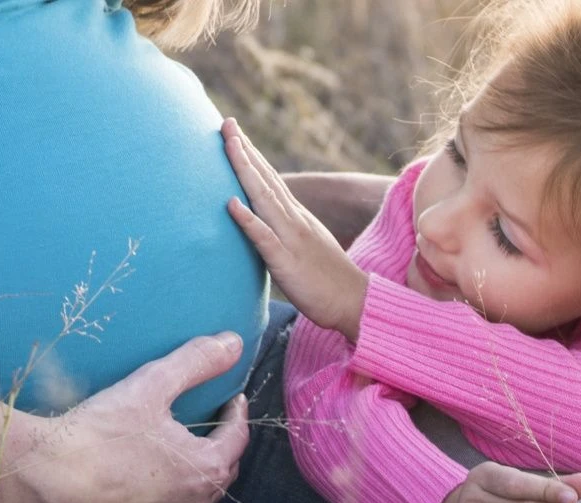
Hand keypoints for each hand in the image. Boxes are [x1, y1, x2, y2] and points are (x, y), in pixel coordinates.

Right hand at [0, 333, 250, 502]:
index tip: (232, 398)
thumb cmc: (99, 434)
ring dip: (201, 469)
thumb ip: (195, 363)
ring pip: (202, 492)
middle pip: (224, 467)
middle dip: (223, 442)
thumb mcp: (151, 386)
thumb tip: (233, 343)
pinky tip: (158, 475)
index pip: (238, 437)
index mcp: (207, 468)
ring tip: (188, 446)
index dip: (237, 414)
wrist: (44, 478)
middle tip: (214, 420)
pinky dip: (176, 489)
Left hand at [222, 118, 368, 340]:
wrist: (355, 302)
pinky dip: (248, 219)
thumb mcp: (305, 247)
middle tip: (225, 122)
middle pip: (266, 180)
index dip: (252, 155)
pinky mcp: (287, 262)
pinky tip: (231, 204)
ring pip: (264, 199)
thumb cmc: (328, 281)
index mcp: (297, 218)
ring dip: (245, 171)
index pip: (271, 180)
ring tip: (228, 145)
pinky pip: (265, 238)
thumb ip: (286, 232)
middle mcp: (294, 221)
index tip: (233, 132)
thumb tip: (265, 224)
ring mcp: (291, 239)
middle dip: (244, 150)